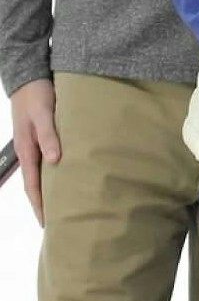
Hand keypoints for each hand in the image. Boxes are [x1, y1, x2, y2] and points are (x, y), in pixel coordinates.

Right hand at [11, 78, 60, 225]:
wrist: (30, 77)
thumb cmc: (36, 96)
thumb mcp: (43, 114)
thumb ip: (48, 135)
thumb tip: (54, 161)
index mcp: (27, 151)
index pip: (32, 185)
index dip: (39, 204)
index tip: (47, 223)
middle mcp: (30, 150)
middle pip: (37, 182)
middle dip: (45, 202)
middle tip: (60, 218)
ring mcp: (36, 143)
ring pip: (43, 171)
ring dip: (51, 186)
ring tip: (66, 200)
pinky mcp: (44, 134)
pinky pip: (49, 157)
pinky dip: (56, 169)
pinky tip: (68, 170)